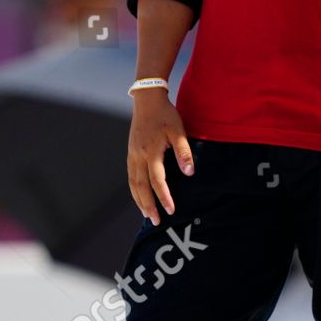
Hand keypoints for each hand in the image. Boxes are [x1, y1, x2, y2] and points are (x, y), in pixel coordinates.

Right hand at [128, 92, 193, 224]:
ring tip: (146, 214)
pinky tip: (140, 196)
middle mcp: (137, 155)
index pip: (157, 180)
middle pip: (141, 186)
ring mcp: (132, 154)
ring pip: (133, 183)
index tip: (171, 210)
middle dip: (148, 205)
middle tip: (156, 221)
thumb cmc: (165, 115)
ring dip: (139, 200)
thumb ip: (184, 152)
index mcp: (150, 151)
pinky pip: (131, 176)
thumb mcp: (178, 130)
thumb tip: (189, 172)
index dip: (164, 197)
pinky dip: (135, 189)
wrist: (147, 99)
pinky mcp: (131, 153)